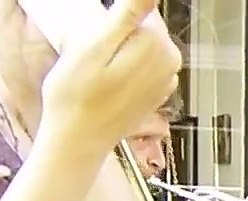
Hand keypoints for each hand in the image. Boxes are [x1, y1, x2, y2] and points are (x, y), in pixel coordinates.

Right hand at [0, 0, 181, 152]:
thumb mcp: (93, 46)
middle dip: (117, 30)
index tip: (95, 32)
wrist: (79, 140)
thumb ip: (127, 15)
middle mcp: (170, 61)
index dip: (114, 14)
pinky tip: (106, 77)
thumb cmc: (76, 96)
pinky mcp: (157, 90)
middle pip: (144, 25)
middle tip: (90, 49)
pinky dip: (125, 63)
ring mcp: (166, 78)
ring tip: (96, 65)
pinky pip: (142, 62)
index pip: (141, 7)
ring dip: (120, 47)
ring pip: (143, 43)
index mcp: (158, 44)